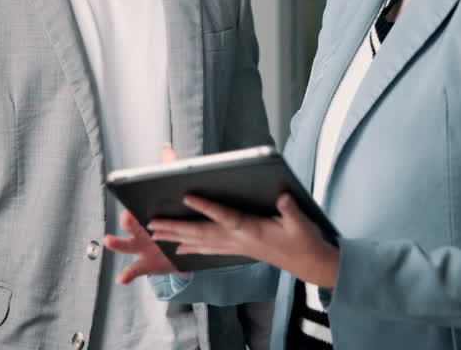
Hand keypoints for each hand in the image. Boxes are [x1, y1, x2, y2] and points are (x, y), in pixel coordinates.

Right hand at [103, 143, 188, 284]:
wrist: (179, 251)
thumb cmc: (170, 221)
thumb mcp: (170, 199)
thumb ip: (169, 172)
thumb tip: (167, 148)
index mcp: (144, 214)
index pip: (135, 206)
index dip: (132, 203)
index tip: (130, 197)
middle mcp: (139, 231)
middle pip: (129, 225)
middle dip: (127, 221)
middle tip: (127, 216)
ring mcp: (140, 248)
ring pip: (125, 245)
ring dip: (116, 243)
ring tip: (109, 240)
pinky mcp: (147, 264)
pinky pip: (134, 270)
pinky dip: (126, 274)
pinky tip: (121, 278)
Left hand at [149, 193, 339, 288]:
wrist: (308, 263)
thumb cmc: (304, 240)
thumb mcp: (301, 223)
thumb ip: (290, 209)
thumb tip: (282, 197)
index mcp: (252, 231)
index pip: (225, 216)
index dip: (206, 207)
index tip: (187, 196)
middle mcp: (239, 240)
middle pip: (202, 233)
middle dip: (176, 228)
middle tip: (152, 223)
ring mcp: (235, 246)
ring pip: (200, 242)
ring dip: (176, 237)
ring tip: (155, 233)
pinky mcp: (237, 249)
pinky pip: (208, 249)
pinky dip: (191, 248)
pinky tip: (177, 250)